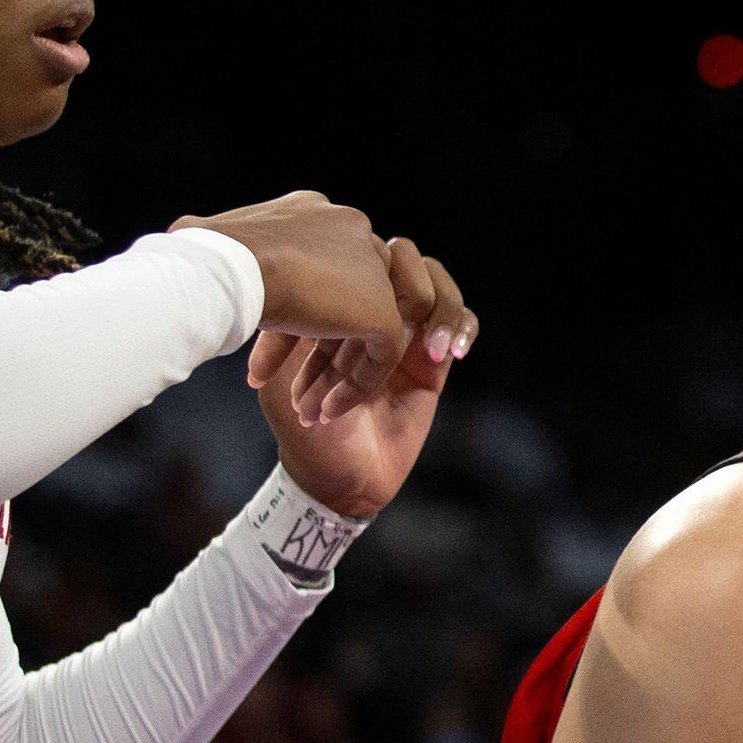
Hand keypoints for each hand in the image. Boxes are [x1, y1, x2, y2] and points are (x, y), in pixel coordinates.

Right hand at [175, 191, 412, 410]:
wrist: (226, 269)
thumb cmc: (203, 259)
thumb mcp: (215, 247)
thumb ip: (233, 257)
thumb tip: (187, 238)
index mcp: (312, 214)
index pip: (314, 272)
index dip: (291, 321)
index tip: (261, 358)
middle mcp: (349, 232)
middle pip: (342, 302)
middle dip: (316, 353)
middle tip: (289, 391)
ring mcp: (371, 270)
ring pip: (361, 332)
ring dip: (332, 375)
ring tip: (306, 410)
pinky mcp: (381, 309)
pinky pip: (380, 356)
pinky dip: (354, 387)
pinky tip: (325, 412)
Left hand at [252, 236, 476, 518]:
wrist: (337, 481)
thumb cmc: (302, 431)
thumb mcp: (279, 375)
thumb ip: (291, 325)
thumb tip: (312, 273)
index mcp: (332, 305)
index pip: (353, 262)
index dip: (347, 286)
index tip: (328, 323)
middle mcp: (371, 311)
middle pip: (401, 263)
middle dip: (393, 296)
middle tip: (384, 334)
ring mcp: (406, 334)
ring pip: (436, 285)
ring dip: (433, 309)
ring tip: (425, 346)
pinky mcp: (435, 361)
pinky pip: (463, 322)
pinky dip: (460, 326)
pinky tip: (447, 351)